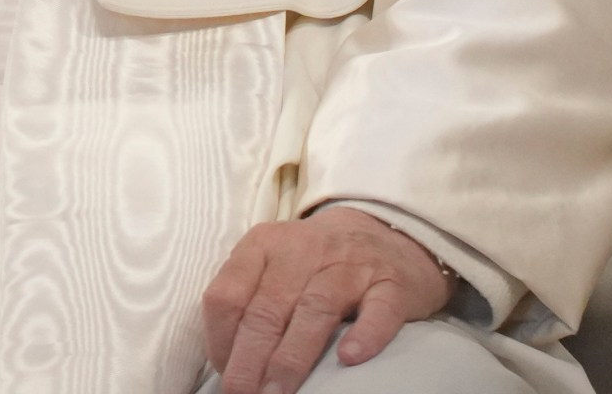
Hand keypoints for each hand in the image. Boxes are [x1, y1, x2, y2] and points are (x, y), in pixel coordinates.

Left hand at [202, 207, 453, 393]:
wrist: (386, 233)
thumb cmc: (318, 261)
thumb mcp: (274, 265)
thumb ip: (248, 300)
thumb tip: (226, 360)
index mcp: (264, 245)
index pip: (228, 294)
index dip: (220, 339)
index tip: (224, 372)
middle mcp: (304, 250)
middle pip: (268, 308)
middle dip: (250, 358)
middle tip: (242, 393)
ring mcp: (351, 265)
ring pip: (315, 309)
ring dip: (292, 357)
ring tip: (277, 392)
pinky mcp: (392, 284)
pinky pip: (379, 309)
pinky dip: (365, 334)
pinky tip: (349, 357)